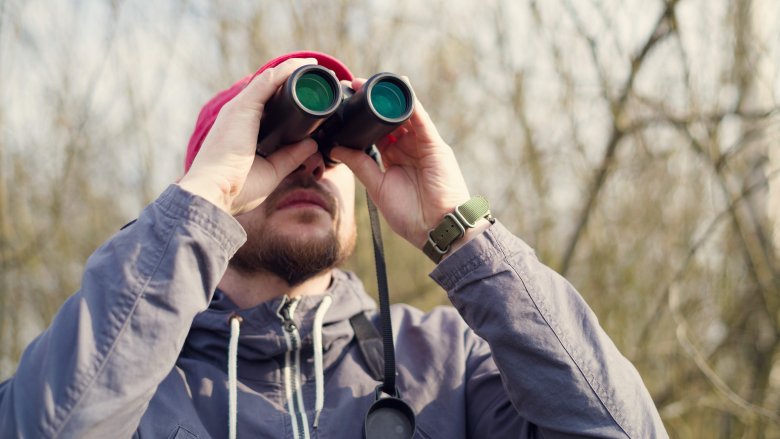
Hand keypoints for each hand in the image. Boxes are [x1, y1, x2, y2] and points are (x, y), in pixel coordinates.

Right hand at [178, 58, 318, 214]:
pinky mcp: (243, 107)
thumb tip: (312, 144)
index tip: (309, 97)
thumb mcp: (272, 171)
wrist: (214, 193)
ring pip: (270, 80)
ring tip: (315, 67)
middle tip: (316, 78)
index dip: (287, 99)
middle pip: (268, 90)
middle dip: (291, 82)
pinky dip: (287, 70)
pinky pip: (269, 80)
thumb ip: (291, 157)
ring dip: (293, 71)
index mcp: (243, 130)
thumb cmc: (237, 188)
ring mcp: (240, 108)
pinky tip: (304, 65)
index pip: (266, 106)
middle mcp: (239, 115)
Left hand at [331, 78, 472, 248]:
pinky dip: (410, 103)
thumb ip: (360, 165)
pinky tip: (398, 88)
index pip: (376, 133)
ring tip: (367, 84)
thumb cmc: (410, 215)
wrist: (437, 228)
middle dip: (372, 104)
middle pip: (388, 120)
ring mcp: (422, 145)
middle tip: (352, 87)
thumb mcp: (378, 187)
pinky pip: (421, 119)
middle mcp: (408, 149)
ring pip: (403, 115)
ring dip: (387, 99)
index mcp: (394, 160)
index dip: (361, 119)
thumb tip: (336, 147)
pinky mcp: (434, 145)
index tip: (344, 105)